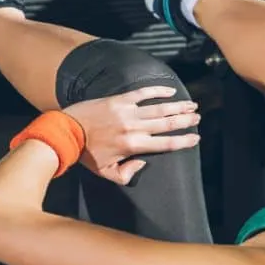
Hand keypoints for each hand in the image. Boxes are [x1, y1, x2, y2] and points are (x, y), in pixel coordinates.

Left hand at [63, 86, 200, 184]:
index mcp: (133, 146)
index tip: (195, 138)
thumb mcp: (106, 173)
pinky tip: (170, 90)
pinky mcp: (119, 99)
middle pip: (167, 123)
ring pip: (159, 108)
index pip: (166, 143)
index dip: (183, 141)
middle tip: (197, 117)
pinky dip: (158, 90)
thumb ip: (127, 174)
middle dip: (185, 120)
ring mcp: (127, 111)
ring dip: (178, 106)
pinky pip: (143, 92)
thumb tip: (143, 163)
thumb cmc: (86, 155)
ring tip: (192, 105)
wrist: (67, 132)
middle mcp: (134, 128)